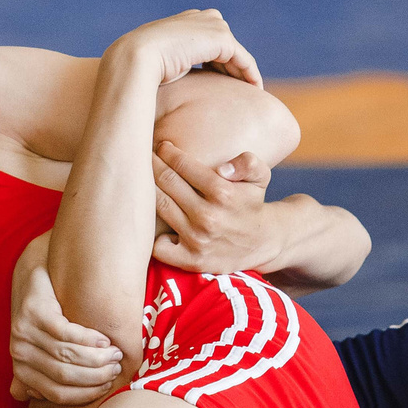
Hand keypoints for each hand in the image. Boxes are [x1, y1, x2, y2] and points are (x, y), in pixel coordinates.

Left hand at [9, 263, 122, 406]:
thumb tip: (44, 405)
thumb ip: (41, 376)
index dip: (86, 394)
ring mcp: (24, 332)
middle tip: (116, 369)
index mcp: (21, 369)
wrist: (35, 276)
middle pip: (63, 375)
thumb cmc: (44, 317)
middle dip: (95, 376)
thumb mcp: (40, 348)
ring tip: (115, 354)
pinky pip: (66, 333)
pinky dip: (89, 340)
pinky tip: (104, 340)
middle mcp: (19, 353)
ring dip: (97, 358)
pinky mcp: (34, 312)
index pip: (56, 393)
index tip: (108, 387)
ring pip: (67, 355)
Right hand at [114, 9, 262, 90]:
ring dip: (243, 71)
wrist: (136, 58)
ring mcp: (210, 25)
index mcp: (180, 22)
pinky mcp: (221, 38)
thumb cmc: (138, 67)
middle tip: (239, 87)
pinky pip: (243, 58)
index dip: (216, 61)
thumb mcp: (155, 62)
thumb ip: (166, 63)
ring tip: (249, 90)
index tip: (219, 80)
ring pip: (235, 51)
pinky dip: (250, 73)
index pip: (205, 39)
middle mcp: (197, 18)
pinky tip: (255, 89)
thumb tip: (164, 79)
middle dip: (232, 64)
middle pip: (224, 43)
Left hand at [152, 140, 278, 271]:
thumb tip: (223, 168)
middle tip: (147, 156)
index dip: (168, 152)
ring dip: (148, 191)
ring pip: (160, 207)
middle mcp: (208, 217)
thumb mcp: (260, 177)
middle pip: (166, 182)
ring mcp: (198, 240)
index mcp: (223, 193)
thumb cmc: (252, 203)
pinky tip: (159, 223)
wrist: (263, 243)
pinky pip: (159, 246)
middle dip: (153, 165)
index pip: (183, 165)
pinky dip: (155, 234)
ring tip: (144, 181)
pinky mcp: (191, 260)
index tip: (163, 146)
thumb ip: (247, 163)